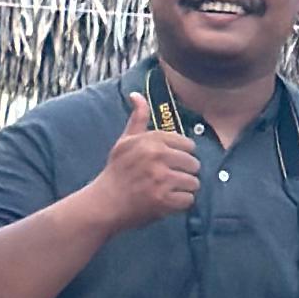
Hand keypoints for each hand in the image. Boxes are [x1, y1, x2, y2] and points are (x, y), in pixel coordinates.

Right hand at [88, 91, 203, 235]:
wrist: (104, 203)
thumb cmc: (117, 171)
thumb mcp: (125, 141)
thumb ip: (138, 118)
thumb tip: (136, 94)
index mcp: (151, 140)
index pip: (188, 144)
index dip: (181, 155)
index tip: (170, 162)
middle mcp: (157, 156)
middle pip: (194, 163)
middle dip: (185, 173)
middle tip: (169, 179)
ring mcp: (161, 178)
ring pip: (194, 182)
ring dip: (184, 189)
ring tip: (169, 190)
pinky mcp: (163, 199)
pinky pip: (188, 199)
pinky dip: (181, 203)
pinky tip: (167, 202)